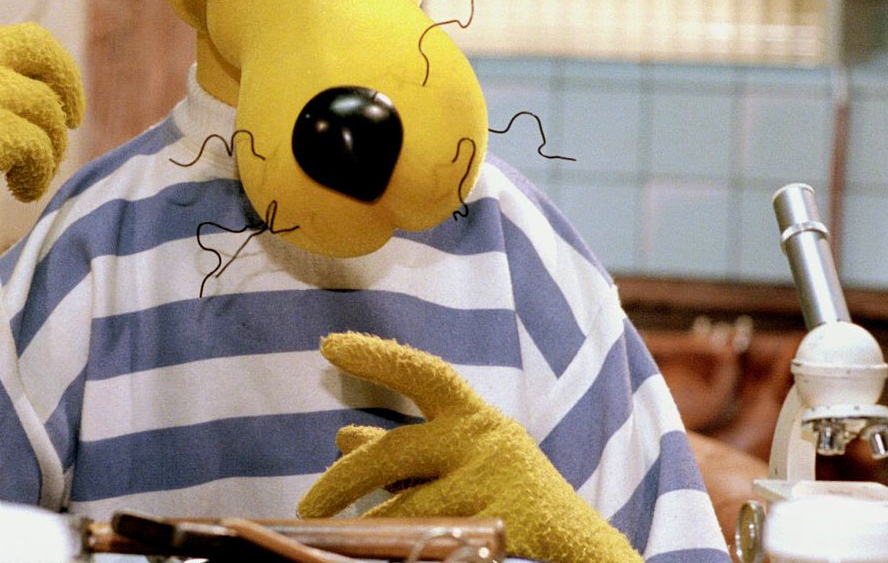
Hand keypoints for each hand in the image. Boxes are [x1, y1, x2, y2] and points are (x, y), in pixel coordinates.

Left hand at [298, 333, 642, 562]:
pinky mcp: (502, 523)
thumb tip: (343, 436)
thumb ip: (407, 452)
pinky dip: (405, 547)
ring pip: (408, 509)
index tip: (329, 345)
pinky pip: (435, 539)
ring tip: (340, 541)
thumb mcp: (458, 462)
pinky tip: (388, 553)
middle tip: (306, 506)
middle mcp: (482, 441)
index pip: (423, 375)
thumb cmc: (510, 497)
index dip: (377, 356)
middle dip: (344, 479)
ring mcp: (493, 483)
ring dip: (371, 528)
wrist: (580, 550)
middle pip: (395, 451)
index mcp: (473, 418)